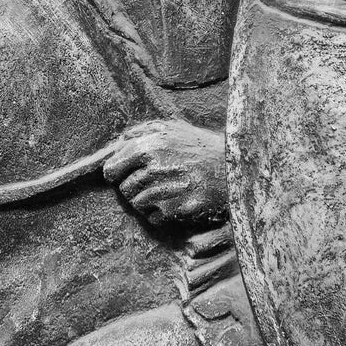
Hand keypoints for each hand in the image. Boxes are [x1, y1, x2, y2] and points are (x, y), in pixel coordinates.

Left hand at [103, 119, 227, 225]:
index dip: (116, 173)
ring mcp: (167, 190)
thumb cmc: (198, 146)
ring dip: (147, 201)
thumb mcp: (170, 127)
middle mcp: (156, 167)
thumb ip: (139, 133)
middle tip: (151, 182)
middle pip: (124, 189)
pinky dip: (160, 214)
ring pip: (137, 205)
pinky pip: (154, 218)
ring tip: (166, 190)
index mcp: (150, 144)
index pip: (111, 169)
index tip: (122, 175)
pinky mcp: (179, 210)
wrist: (234, 167)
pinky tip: (175, 201)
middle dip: (133, 188)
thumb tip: (116, 145)